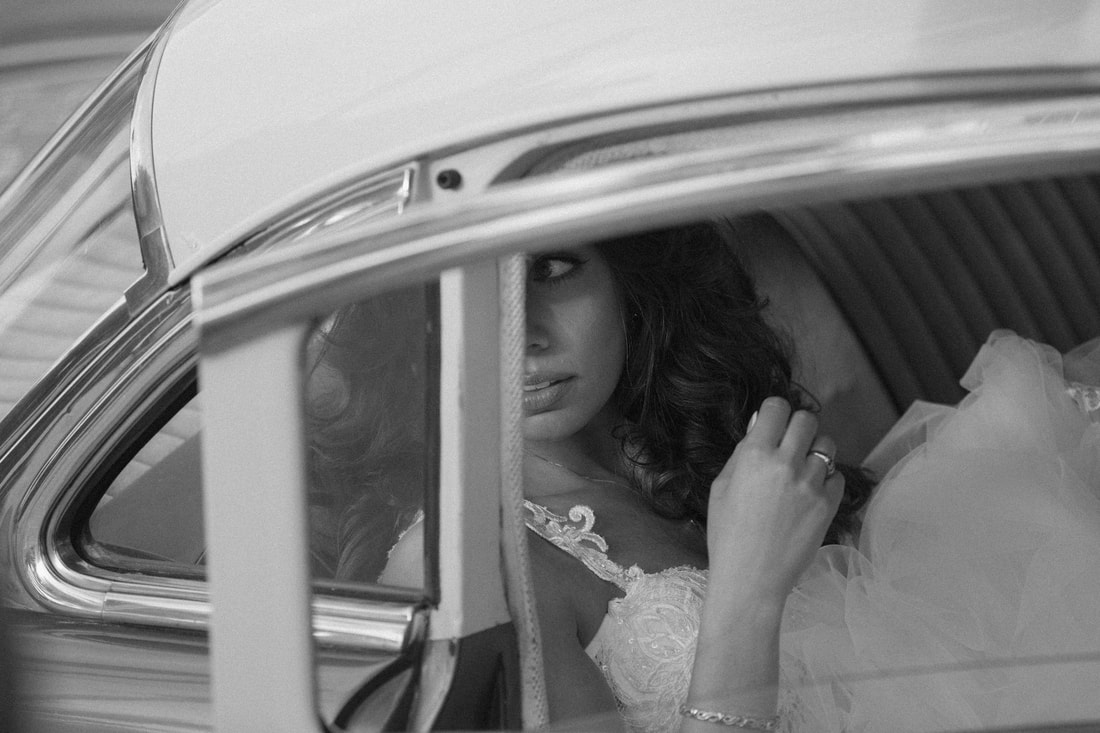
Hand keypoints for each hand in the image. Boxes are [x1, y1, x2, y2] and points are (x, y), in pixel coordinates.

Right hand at [706, 397, 844, 604]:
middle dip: (798, 427)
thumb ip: (742, 453)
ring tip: (802, 469)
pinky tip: (810, 494)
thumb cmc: (727, 535)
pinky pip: (837, 476)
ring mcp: (811, 485)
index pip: (777, 407)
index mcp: (754, 455)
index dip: (775, 412)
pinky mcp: (829, 505)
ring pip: (827, 445)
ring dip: (815, 451)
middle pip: (807, 419)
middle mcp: (786, 464)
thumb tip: (759, 425)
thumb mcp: (721, 487)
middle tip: (790, 443)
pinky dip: (825, 480)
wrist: (750, 579)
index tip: (773, 423)